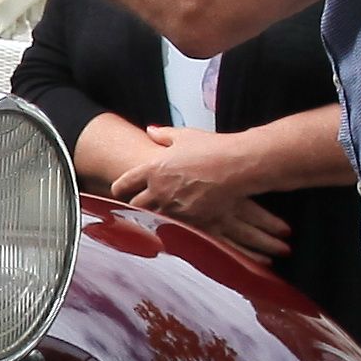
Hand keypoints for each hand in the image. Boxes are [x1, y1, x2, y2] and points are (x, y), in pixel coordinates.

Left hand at [110, 134, 292, 260]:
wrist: (240, 166)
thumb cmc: (214, 149)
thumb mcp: (185, 136)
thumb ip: (163, 135)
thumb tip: (151, 130)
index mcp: (153, 170)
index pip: (123, 185)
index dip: (120, 189)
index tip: (121, 191)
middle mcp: (159, 191)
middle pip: (135, 206)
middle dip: (136, 205)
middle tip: (141, 203)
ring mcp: (175, 208)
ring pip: (154, 219)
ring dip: (155, 216)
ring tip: (161, 213)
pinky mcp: (192, 221)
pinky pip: (176, 229)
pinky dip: (175, 227)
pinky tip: (178, 225)